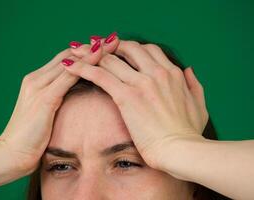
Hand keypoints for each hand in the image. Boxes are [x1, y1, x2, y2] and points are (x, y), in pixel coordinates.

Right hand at [0, 40, 112, 173]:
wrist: (11, 154)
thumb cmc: (30, 136)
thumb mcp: (44, 112)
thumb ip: (55, 98)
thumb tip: (74, 93)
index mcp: (35, 81)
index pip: (63, 59)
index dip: (83, 52)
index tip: (103, 46)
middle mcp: (36, 79)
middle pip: (68, 56)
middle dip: (91, 47)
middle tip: (112, 39)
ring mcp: (38, 87)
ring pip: (69, 63)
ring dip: (92, 52)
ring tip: (111, 43)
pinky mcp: (44, 99)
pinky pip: (67, 78)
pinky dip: (85, 68)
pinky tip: (100, 61)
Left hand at [62, 38, 208, 168]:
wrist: (181, 151)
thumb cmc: (189, 133)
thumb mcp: (198, 105)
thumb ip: (194, 85)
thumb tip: (188, 70)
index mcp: (172, 73)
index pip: (147, 50)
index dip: (130, 48)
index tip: (118, 51)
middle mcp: (157, 72)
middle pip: (128, 48)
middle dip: (109, 45)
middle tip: (94, 47)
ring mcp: (142, 82)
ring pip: (111, 59)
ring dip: (91, 53)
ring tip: (76, 52)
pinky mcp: (128, 96)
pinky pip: (101, 76)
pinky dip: (84, 68)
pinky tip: (71, 66)